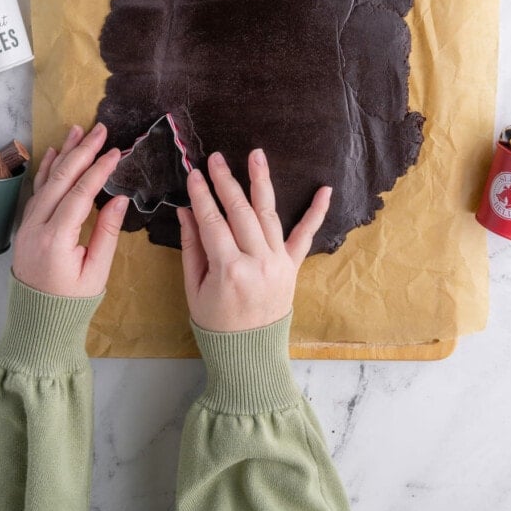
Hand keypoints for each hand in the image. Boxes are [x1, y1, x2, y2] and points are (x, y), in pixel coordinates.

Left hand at [12, 123, 128, 296]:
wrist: (39, 320)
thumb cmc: (73, 300)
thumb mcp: (97, 270)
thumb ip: (108, 232)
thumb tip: (120, 198)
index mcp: (57, 239)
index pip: (81, 194)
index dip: (99, 170)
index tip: (116, 152)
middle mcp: (37, 227)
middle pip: (61, 180)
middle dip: (82, 152)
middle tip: (100, 130)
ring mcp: (28, 225)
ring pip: (46, 181)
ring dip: (63, 154)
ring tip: (78, 130)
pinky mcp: (26, 226)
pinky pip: (36, 191)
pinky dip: (46, 170)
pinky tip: (54, 153)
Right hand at [176, 149, 330, 331]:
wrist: (249, 354)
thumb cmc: (216, 325)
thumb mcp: (195, 289)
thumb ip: (192, 247)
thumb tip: (186, 210)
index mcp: (229, 271)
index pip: (213, 222)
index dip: (202, 196)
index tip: (194, 174)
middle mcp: (257, 263)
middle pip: (240, 213)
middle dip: (225, 182)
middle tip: (215, 158)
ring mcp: (278, 263)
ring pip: (268, 214)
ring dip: (262, 182)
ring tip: (256, 155)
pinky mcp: (293, 267)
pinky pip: (306, 236)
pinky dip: (317, 213)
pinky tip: (325, 190)